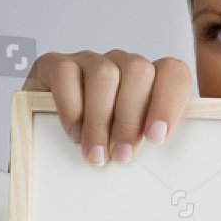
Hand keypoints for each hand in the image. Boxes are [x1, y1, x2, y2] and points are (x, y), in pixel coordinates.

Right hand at [23, 50, 190, 164]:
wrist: (47, 146)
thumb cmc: (98, 147)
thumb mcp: (128, 146)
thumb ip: (147, 143)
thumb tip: (162, 159)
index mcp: (148, 81)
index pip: (172, 73)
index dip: (168, 102)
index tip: (156, 137)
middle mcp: (120, 65)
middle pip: (138, 71)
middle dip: (130, 118)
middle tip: (121, 154)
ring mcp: (88, 61)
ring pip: (104, 74)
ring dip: (101, 119)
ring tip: (96, 153)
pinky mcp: (54, 64)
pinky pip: (66, 74)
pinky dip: (71, 107)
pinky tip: (73, 132)